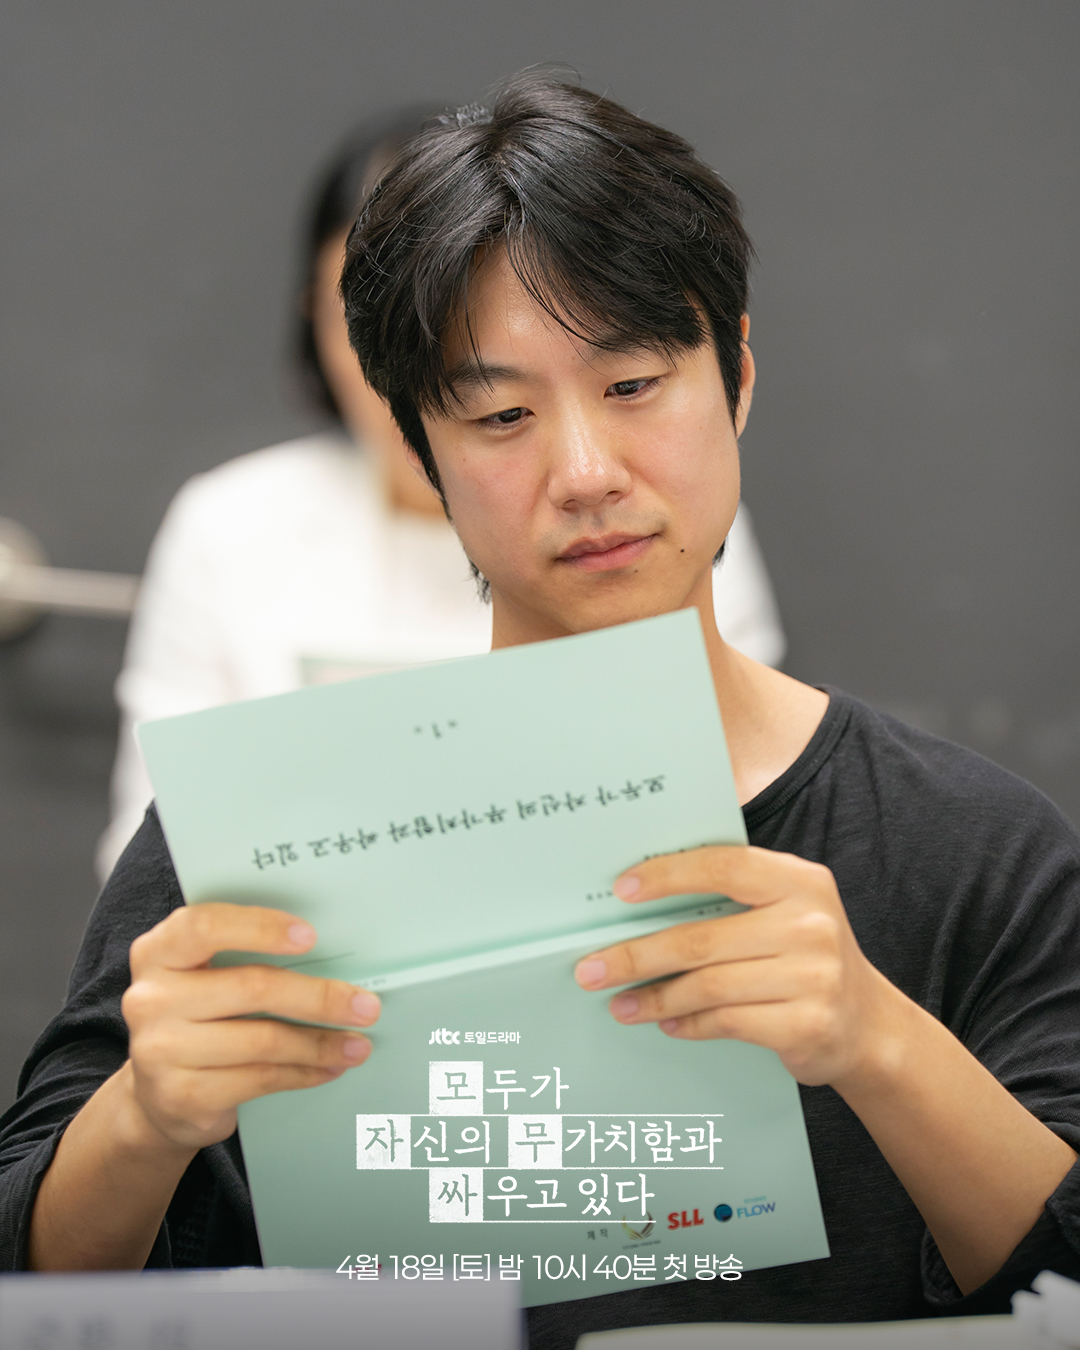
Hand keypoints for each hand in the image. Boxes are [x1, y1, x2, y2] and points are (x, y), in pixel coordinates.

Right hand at [122, 903, 380, 1150]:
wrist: (156, 1097)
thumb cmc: (196, 1019)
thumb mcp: (203, 978)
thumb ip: (242, 957)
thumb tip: (330, 954)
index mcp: (157, 953)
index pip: (204, 926)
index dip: (260, 927)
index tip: (310, 937)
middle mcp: (151, 999)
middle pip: (251, 987)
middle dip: (319, 997)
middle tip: (365, 1005)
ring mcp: (161, 1051)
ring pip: (263, 1040)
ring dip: (320, 1043)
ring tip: (357, 1043)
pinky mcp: (182, 1095)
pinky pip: (260, 1079)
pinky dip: (303, 1072)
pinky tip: (328, 1067)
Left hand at [574, 846, 896, 1087]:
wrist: (870, 1025)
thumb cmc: (807, 957)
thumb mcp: (787, 909)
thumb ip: (733, 898)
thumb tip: (639, 901)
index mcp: (799, 881)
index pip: (724, 866)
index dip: (669, 875)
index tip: (622, 890)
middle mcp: (810, 924)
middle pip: (702, 939)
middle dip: (636, 955)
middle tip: (591, 968)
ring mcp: (813, 977)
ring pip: (707, 986)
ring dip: (654, 999)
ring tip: (620, 1004)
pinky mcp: (806, 1025)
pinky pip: (727, 1022)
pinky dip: (688, 1024)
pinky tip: (665, 1023)